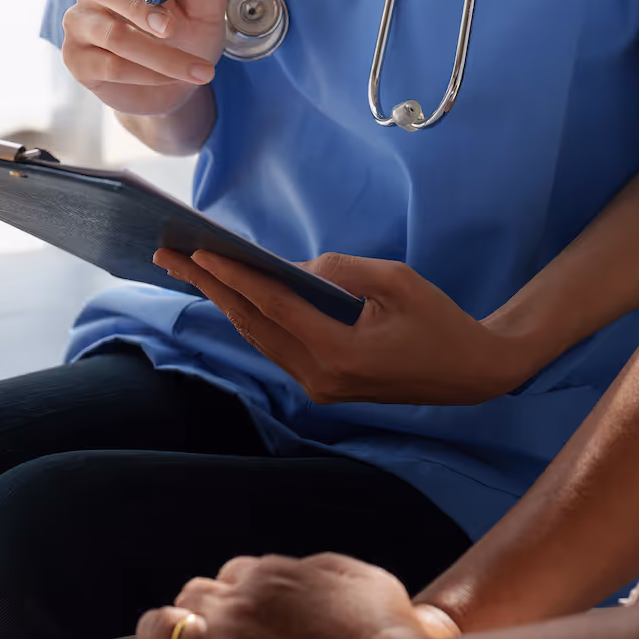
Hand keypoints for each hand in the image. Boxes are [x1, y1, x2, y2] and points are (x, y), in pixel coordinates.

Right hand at [61, 0, 225, 116]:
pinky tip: (168, 78)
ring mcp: (81, 22)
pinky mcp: (76, 57)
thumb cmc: (186, 37)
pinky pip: (109, 65)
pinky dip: (146, 74)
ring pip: (111, 34)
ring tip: (191, 67)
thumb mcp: (207, 12)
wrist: (174, 86)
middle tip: (171, 28)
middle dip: (140, 8)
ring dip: (156, 54)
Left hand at [123, 554, 454, 638]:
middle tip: (181, 636)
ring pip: (159, 637)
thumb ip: (315, 569)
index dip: (226, 597)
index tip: (229, 615)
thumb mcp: (358, 577)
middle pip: (185, 601)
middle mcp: (237, 610)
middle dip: (182, 616)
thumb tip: (290, 571)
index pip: (226, 576)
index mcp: (269, 576)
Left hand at [152, 248, 528, 403]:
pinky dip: (252, 317)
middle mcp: (320, 376)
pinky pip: (278, 346)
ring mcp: (320, 386)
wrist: (471, 372)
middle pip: (253, 324)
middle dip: (209, 287)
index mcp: (340, 353)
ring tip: (188, 269)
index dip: (234, 277)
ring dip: (225, 302)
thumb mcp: (397, 281)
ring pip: (259, 338)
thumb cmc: (439, 320)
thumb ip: (343, 271)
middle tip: (167, 254)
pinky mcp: (324, 385)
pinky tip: (232, 294)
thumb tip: (297, 268)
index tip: (198, 252)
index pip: (273, 307)